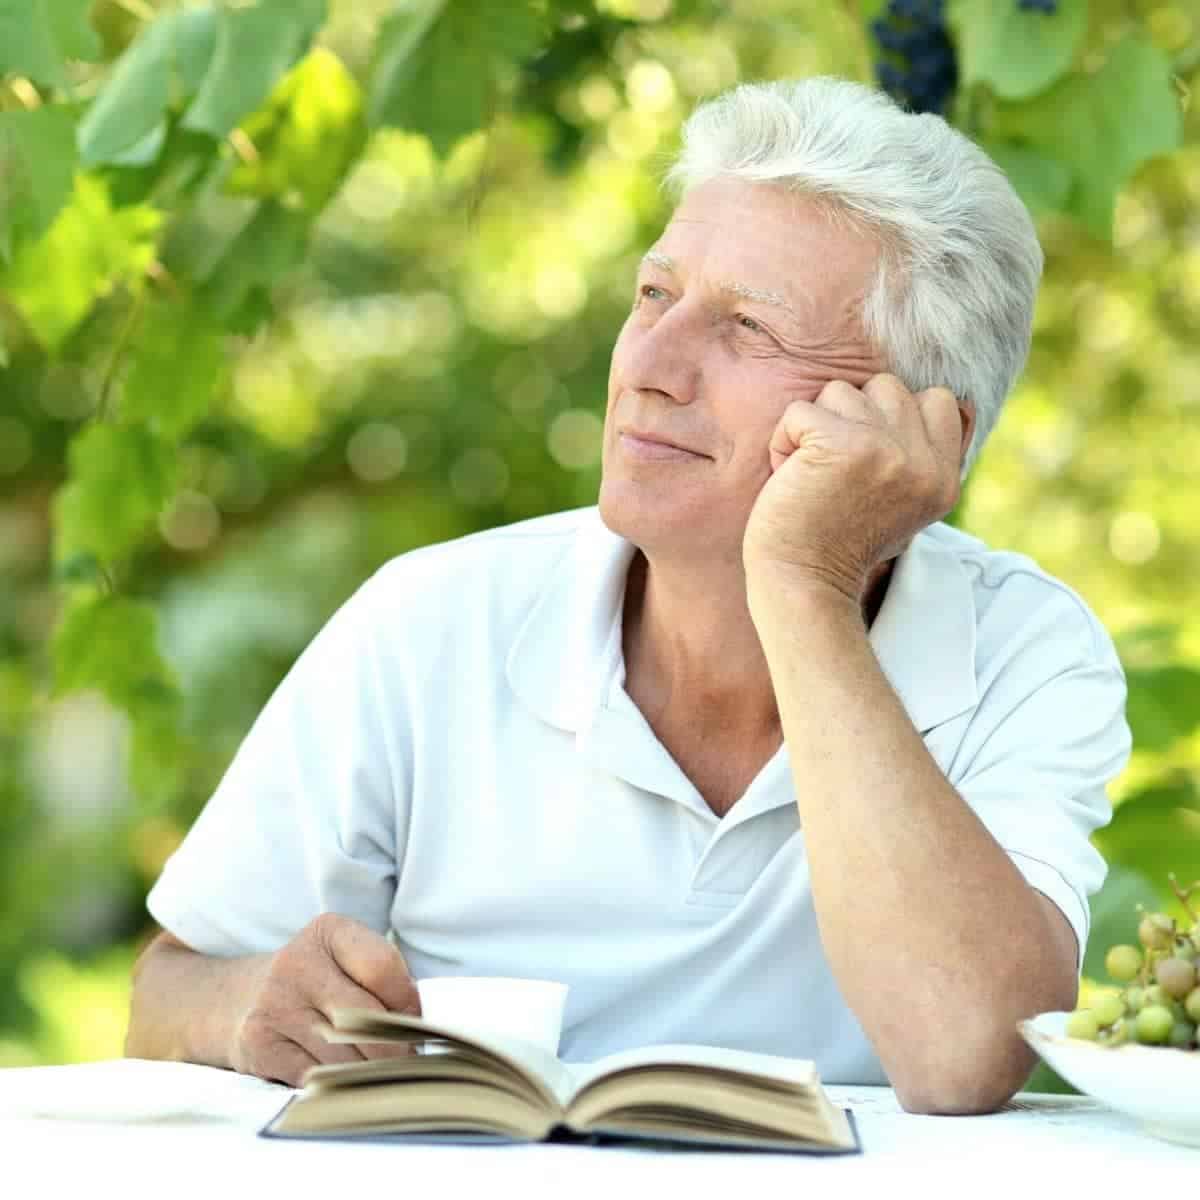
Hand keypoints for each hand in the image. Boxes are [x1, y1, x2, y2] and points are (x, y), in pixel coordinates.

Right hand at [232, 913, 420, 1085]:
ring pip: (343, 1052)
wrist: (232, 1001)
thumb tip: (417, 1024)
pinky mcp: (259, 1046)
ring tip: (381, 1076)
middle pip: (365, 1015)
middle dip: (395, 1046)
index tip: (413, 1020)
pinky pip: (315, 1077)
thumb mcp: (344, 959)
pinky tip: (347, 1084)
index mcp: (327, 932)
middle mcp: (296, 963)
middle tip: (407, 1061)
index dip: (407, 1001)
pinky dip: (338, 1087)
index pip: (382, 967)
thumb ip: (382, 980)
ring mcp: (274, 1005)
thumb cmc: (313, 981)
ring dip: (371, 1072)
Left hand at [742, 374, 968, 602]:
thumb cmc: (838, 544)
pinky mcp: (841, 444)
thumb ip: (919, 456)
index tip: (864, 462)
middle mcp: (923, 462)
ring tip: (810, 474)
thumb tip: (932, 398)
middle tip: (832, 471)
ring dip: (814, 428)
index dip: (890, 417)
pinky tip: (789, 478)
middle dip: (849, 419)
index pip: (937, 400)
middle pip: (886, 388)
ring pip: (841, 392)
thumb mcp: (903, 504)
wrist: (804, 585)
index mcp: (944, 477)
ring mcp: (886, 450)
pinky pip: (800, 411)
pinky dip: (783, 442)